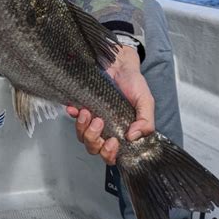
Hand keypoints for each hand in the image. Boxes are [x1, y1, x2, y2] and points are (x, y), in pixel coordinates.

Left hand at [66, 45, 154, 165]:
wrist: (120, 63)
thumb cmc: (133, 83)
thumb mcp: (145, 102)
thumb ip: (146, 121)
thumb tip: (133, 137)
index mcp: (120, 133)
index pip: (111, 154)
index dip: (109, 154)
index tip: (113, 142)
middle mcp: (105, 129)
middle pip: (93, 147)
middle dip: (94, 139)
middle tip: (100, 122)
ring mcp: (91, 118)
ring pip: (81, 135)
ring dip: (83, 127)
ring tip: (89, 113)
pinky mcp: (81, 106)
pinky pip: (72, 116)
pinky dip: (72, 114)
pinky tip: (76, 108)